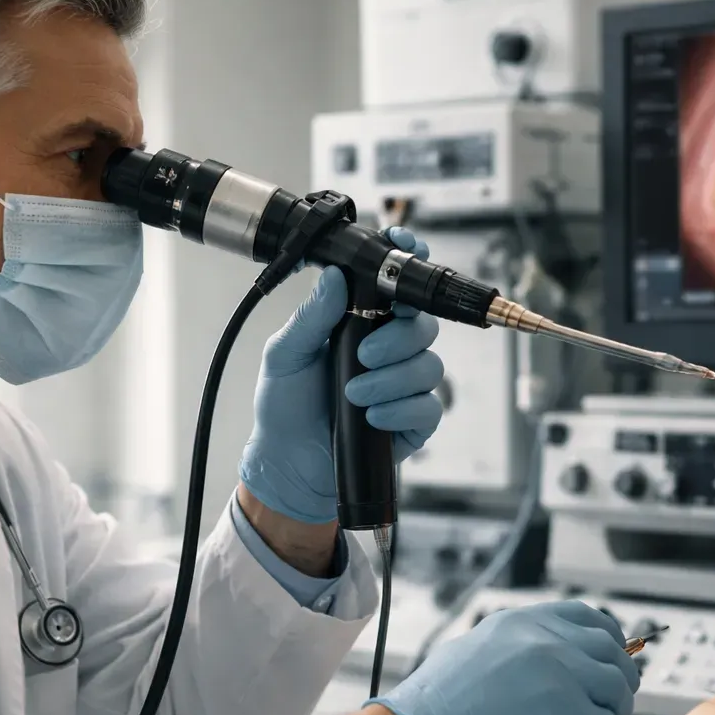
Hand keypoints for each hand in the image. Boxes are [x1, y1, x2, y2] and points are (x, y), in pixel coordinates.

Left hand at [239, 228, 443, 523]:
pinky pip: (429, 406)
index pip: (395, 285)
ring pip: (429, 364)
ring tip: (354, 393)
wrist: (288, 462)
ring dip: (391, 379)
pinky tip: (372, 417)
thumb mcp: (284, 355)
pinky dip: (401, 409)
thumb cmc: (286, 405)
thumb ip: (311, 316)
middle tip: (364, 354)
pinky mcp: (414, 420)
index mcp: (360, 321)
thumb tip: (333, 276)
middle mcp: (388, 347)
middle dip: (397, 336)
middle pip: (424, 322)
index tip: (408, 251)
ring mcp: (404, 383)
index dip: (408, 265)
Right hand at [371, 600, 640, 714]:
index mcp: (521, 623)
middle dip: (616, 682)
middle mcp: (547, 641)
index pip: (586, 616)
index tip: (608, 660)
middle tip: (603, 708)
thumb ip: (511, 651)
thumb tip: (537, 669)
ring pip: (618, 690)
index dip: (607, 641)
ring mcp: (563, 676)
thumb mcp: (469, 652)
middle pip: (612, 652)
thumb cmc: (431, 711)